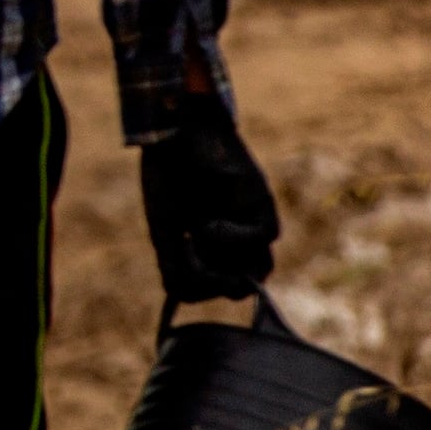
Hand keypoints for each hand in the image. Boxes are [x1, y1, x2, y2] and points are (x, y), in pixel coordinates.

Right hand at [137, 112, 280, 309]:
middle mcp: (237, 238)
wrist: (174, 133)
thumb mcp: (166, 231)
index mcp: (213, 246)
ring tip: (201, 240)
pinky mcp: (263, 203)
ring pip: (260, 268)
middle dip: (215, 284)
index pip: (218, 288)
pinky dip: (233, 239)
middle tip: (192, 262)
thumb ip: (175, 267)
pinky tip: (208, 223)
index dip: (200, 290)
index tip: (177, 268)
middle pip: (242, 285)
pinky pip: (264, 237)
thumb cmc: (167, 177)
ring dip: (229, 265)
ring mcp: (252, 221)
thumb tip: (182, 296)